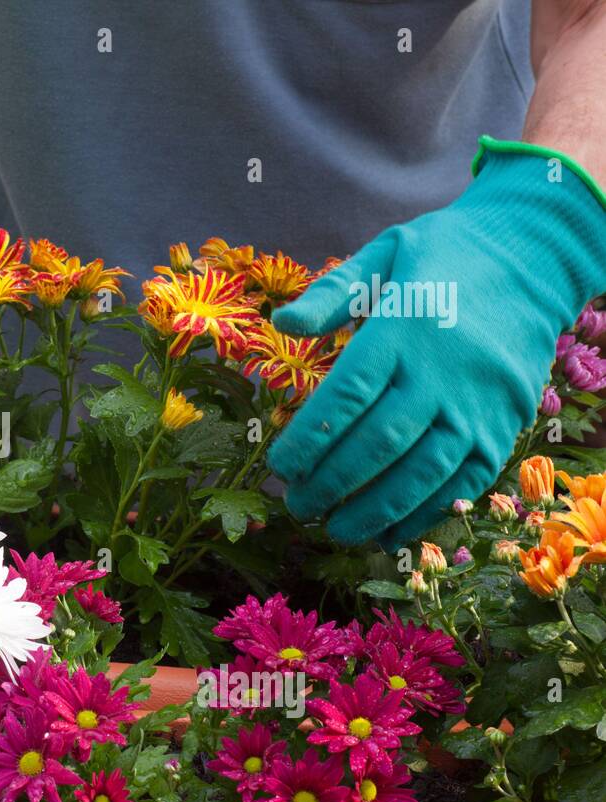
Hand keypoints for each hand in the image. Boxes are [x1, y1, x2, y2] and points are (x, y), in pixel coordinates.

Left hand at [268, 140, 605, 549]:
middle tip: (297, 505)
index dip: (310, 437)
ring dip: (375, 510)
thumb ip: (330, 293)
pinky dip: (426, 512)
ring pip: (423, 471)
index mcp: (403, 328)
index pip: (348, 394)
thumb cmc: (443, 256)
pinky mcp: (506, 425)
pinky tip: (389, 532)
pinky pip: (465, 480)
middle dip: (332, 483)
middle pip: (380, 441)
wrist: (534, 257)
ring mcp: (479, 403)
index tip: (280, 466)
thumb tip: (281, 323)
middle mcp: (443, 371)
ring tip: (335, 529)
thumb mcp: (383, 255)